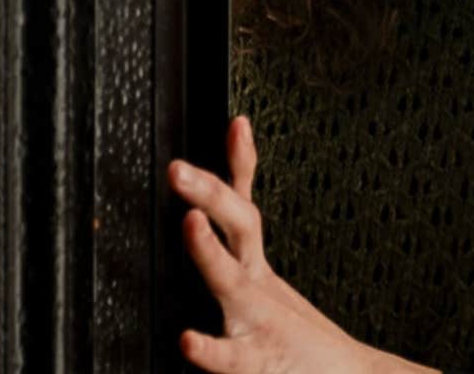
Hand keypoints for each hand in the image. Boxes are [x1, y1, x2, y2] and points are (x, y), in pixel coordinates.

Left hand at [168, 116, 379, 373]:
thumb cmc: (294, 340)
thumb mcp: (262, 285)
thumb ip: (235, 246)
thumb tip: (220, 197)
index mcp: (253, 267)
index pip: (243, 203)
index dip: (242, 161)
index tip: (238, 123)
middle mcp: (254, 286)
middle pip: (238, 226)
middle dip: (211, 193)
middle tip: (180, 169)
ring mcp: (254, 320)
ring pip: (230, 278)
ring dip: (208, 249)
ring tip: (190, 221)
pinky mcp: (253, 362)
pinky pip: (229, 355)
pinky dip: (210, 350)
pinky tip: (188, 342)